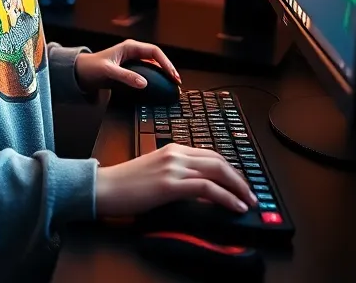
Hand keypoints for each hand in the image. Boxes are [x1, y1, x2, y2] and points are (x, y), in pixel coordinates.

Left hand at [74, 39, 180, 93]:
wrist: (80, 73)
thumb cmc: (91, 68)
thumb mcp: (108, 72)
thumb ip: (126, 77)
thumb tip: (144, 83)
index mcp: (130, 47)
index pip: (154, 52)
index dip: (166, 62)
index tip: (173, 74)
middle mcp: (133, 52)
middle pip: (157, 58)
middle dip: (168, 68)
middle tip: (176, 81)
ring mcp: (132, 61)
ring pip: (153, 65)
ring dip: (162, 73)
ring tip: (171, 84)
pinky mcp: (129, 70)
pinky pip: (146, 72)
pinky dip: (154, 78)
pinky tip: (159, 86)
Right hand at [96, 143, 255, 215]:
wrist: (105, 188)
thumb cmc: (126, 184)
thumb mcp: (156, 172)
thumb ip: (177, 174)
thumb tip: (200, 188)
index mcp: (173, 148)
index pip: (211, 154)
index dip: (230, 169)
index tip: (240, 182)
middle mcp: (176, 154)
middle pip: (219, 161)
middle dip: (239, 178)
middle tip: (250, 193)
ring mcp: (174, 167)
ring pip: (217, 172)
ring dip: (238, 188)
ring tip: (248, 201)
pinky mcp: (171, 184)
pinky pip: (207, 188)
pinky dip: (226, 197)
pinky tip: (234, 206)